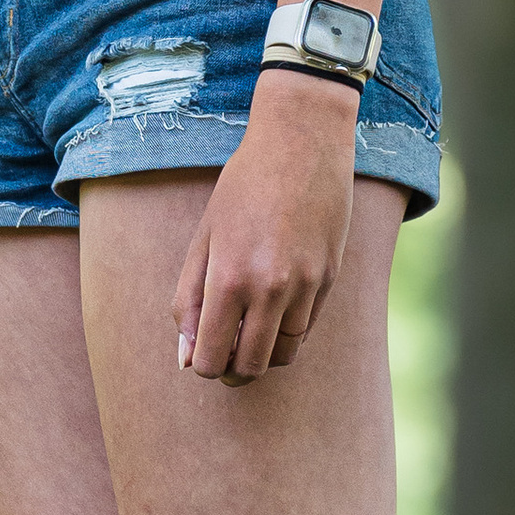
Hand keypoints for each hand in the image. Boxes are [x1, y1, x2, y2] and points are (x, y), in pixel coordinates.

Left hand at [173, 75, 359, 381]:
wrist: (302, 143)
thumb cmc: (242, 187)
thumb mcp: (203, 239)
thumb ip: (188, 299)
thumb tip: (184, 356)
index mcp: (228, 278)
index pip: (211, 356)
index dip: (201, 365)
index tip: (198, 355)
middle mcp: (270, 288)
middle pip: (250, 366)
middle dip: (230, 370)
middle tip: (221, 356)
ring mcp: (306, 286)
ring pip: (284, 355)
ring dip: (262, 354)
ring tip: (246, 333)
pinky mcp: (329, 279)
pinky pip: (306, 329)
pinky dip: (286, 332)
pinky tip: (272, 310)